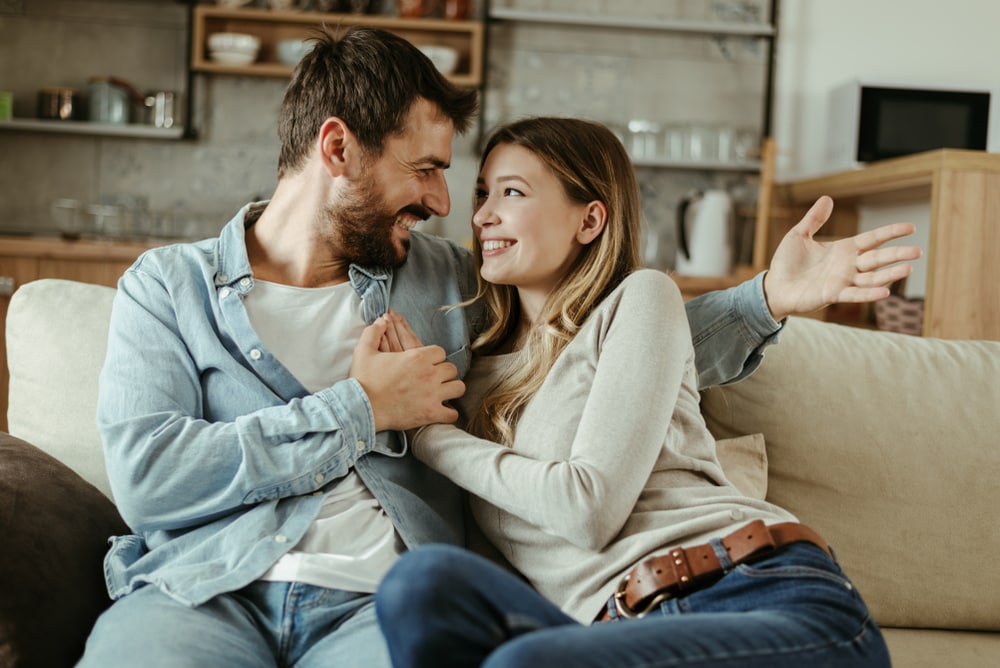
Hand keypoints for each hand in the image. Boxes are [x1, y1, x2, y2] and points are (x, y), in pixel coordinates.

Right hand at [350, 315, 463, 431]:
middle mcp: (429, 374)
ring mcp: (433, 395)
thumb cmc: (363, 380)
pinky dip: (448, 413)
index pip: (440, 352)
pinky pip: (452, 413)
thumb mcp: (364, 351)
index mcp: (417, 357)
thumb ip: (374, 332)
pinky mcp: (431, 414)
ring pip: (458, 387)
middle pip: (451, 369)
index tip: (427, 363)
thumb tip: (382, 320)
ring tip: (442, 392)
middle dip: (443, 372)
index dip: (434, 357)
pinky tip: (441, 411)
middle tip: (434, 378)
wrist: (361, 408)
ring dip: (450, 389)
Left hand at [762, 196, 921, 320]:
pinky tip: (885, 292)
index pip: (873, 238)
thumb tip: (827, 198)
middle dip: (898, 254)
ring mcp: (843, 280)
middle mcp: (848, 265)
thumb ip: (814, 219)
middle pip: (878, 258)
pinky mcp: (833, 294)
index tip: (911, 227)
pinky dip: (869, 293)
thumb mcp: (798, 235)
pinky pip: (855, 294)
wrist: (774, 286)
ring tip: (908, 268)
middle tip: (918, 251)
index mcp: (843, 249)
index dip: (891, 232)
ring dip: (890, 274)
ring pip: (872, 277)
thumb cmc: (786, 263)